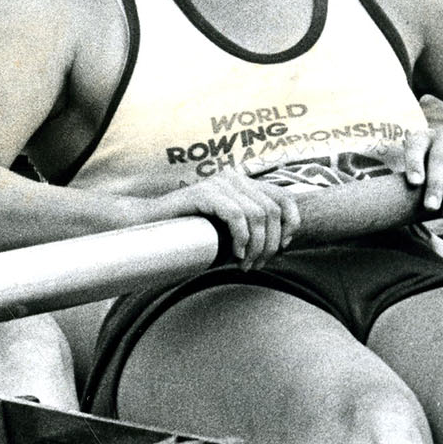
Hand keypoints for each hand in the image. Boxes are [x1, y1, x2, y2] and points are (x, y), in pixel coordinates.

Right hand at [152, 169, 300, 267]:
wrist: (152, 225)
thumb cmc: (192, 232)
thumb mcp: (229, 229)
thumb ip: (252, 230)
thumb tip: (280, 247)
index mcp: (244, 184)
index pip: (284, 198)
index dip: (291, 225)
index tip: (282, 248)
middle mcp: (235, 178)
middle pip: (272, 211)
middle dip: (270, 244)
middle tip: (256, 265)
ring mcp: (219, 183)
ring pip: (257, 214)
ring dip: (257, 245)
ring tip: (245, 264)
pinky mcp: (204, 192)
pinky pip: (236, 214)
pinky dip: (242, 238)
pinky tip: (236, 253)